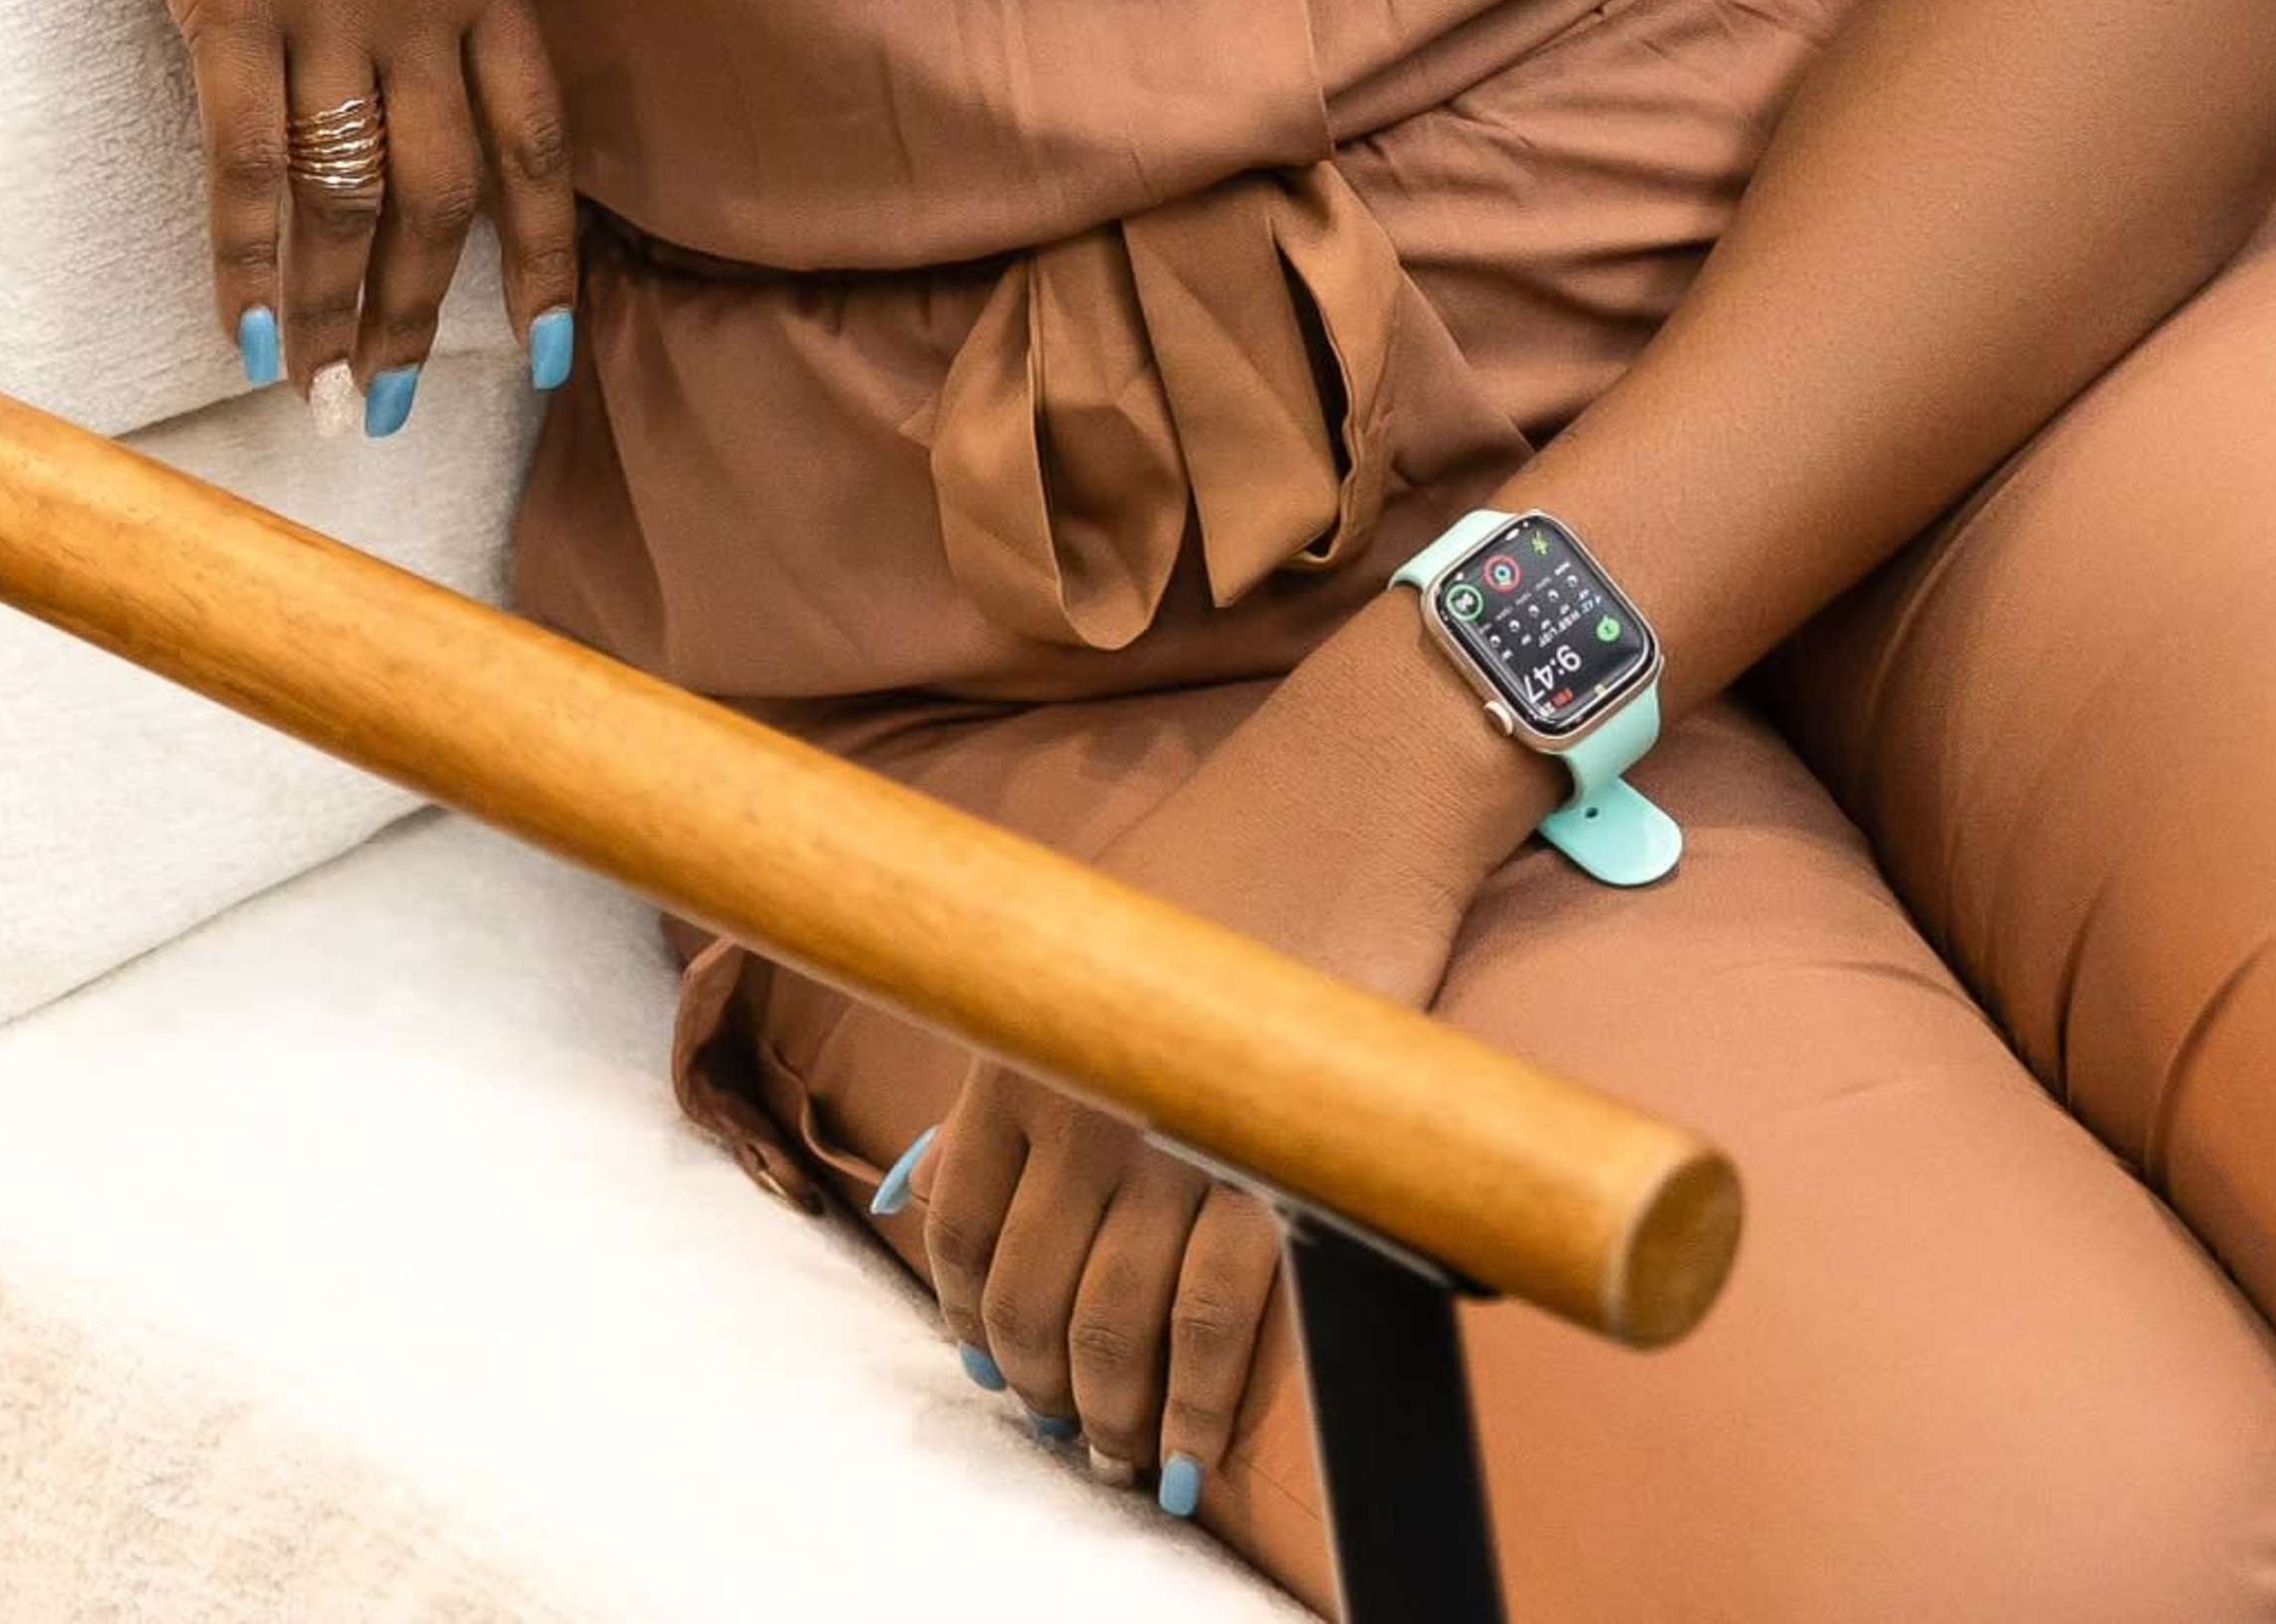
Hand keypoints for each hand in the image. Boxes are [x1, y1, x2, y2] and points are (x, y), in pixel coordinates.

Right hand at [90, 0, 579, 411]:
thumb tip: (469, 85)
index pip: (538, 147)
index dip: (546, 264)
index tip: (549, 362)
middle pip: (440, 197)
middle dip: (423, 319)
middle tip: (395, 416)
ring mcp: (328, 2)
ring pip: (344, 201)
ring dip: (333, 318)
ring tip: (320, 407)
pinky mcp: (229, 1)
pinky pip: (246, 165)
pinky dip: (246, 262)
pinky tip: (242, 335)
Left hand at [904, 613, 1537, 1506]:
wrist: (1338, 812)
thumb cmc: (1218, 866)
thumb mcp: (1083, 943)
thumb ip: (1020, 1058)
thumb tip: (937, 1180)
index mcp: (1016, 1046)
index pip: (956, 1222)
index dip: (966, 1311)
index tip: (987, 1360)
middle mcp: (1072, 1107)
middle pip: (1025, 1296)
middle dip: (1038, 1383)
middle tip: (1065, 1430)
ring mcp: (1162, 1142)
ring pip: (1108, 1329)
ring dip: (1108, 1417)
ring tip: (1121, 1463)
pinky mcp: (1259, 1164)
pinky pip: (1206, 1326)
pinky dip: (1187, 1409)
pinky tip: (1182, 1457)